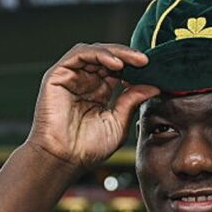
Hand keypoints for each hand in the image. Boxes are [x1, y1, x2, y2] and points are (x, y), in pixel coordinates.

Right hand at [27, 43, 159, 168]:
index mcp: (98, 92)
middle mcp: (84, 82)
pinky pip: (79, 54)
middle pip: (107, 57)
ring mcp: (70, 77)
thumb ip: (132, 101)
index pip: (117, 70)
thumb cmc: (88, 148)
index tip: (152, 71)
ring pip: (94, 52)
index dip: (133, 67)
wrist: (65, 159)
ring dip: (116, 52)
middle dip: (128, 56)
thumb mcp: (118, 122)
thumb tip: (154, 87)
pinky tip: (116, 64)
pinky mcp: (58, 75)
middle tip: (146, 61)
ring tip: (135, 61)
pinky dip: (99, 54)